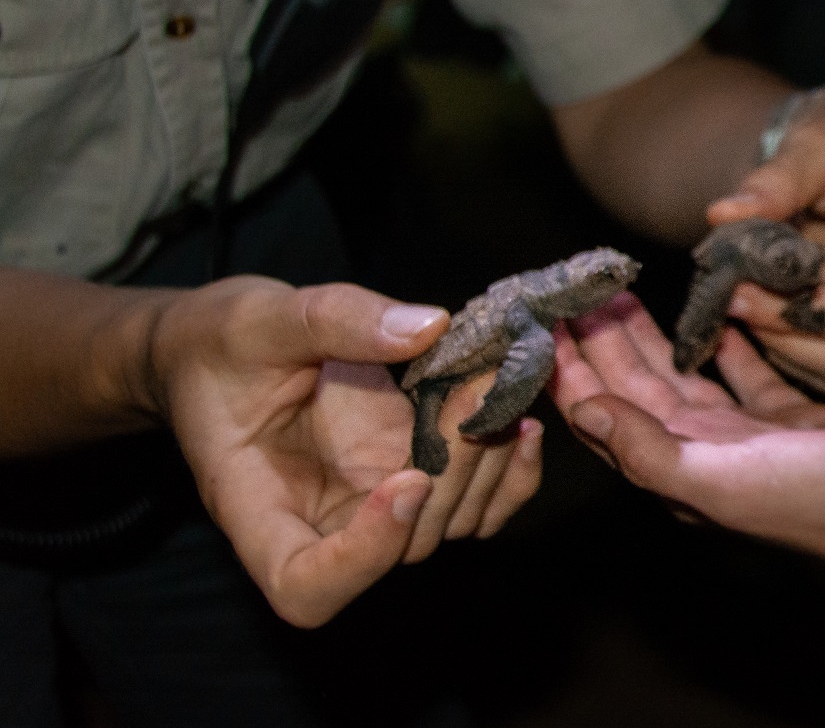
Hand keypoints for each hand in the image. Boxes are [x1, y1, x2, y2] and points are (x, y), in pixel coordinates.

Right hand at [151, 276, 542, 627]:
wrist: (220, 346)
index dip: (365, 557)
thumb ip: (336, 321)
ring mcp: (374, 503)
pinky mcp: (412, 474)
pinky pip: (477, 503)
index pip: (307, 588)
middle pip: (405, 546)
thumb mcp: (259, 317)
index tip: (407, 480)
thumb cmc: (218, 343)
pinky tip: (524, 421)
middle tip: (480, 386)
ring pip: (452, 522)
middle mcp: (323, 522)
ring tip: (500, 381)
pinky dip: (512, 473)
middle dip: (454, 470)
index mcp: (260, 509)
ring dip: (490, 461)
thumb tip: (427, 327)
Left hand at [551, 293, 824, 566]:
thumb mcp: (727, 478)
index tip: (544, 317)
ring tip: (629, 291)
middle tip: (580, 288)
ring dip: (656, 337)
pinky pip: (748, 373)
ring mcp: (755, 439)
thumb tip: (585, 413)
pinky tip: (713, 309)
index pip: (607, 417)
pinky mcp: (799, 419)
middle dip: (604, 342)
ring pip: (687, 378)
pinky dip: (726, 341)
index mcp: (685, 476)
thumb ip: (652, 449)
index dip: (571, 370)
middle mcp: (711, 458)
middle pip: (639, 391)